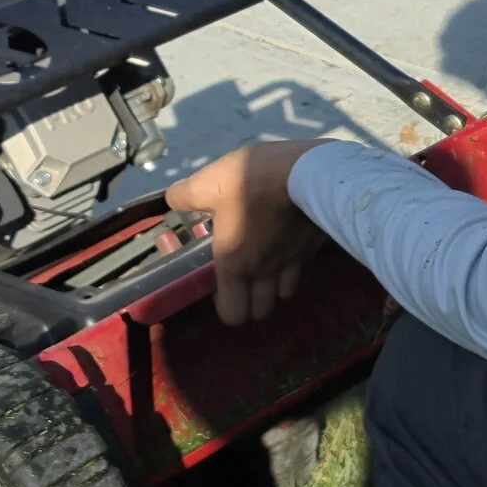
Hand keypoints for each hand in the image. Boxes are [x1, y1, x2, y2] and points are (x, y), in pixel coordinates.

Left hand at [165, 140, 325, 323]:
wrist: (308, 172)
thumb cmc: (253, 182)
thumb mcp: (208, 182)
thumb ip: (185, 196)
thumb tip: (173, 200)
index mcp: (236, 265)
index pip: (232, 314)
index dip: (224, 306)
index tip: (218, 285)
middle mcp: (265, 272)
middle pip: (261, 312)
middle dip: (252, 301)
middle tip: (243, 276)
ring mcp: (293, 262)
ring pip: (285, 293)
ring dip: (275, 285)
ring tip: (267, 261)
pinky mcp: (313, 247)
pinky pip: (301, 266)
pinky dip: (293, 263)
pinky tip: (287, 241)